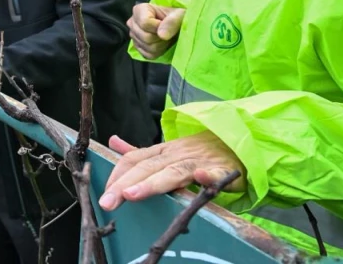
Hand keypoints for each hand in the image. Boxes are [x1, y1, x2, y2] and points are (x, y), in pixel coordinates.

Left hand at [98, 132, 245, 210]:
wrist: (239, 141)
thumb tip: (114, 143)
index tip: (104, 192)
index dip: (117, 174)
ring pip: (174, 172)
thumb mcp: (169, 149)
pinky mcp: (222, 170)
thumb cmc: (201, 150)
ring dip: (153, 183)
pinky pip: (215, 174)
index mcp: (164, 151)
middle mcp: (178, 154)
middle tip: (108, 202)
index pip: (135, 159)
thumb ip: (142, 152)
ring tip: (132, 194)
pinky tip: (201, 178)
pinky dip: (208, 176)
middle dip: (124, 184)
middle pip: (148, 167)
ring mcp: (200, 160)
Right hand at [129, 3, 186, 58]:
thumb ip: (172, 22)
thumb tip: (162, 35)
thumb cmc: (176, 16)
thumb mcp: (179, 14)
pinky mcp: (137, 47)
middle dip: (162, 38)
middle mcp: (133, 22)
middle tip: (168, 32)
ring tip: (166, 37)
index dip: (159, 27)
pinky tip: (162, 44)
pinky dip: (158, 52)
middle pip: (146, 37)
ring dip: (162, 45)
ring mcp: (133, 36)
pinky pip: (148, 55)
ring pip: (148, 47)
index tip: (167, 23)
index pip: (145, 23)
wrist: (176, 25)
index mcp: (139, 10)